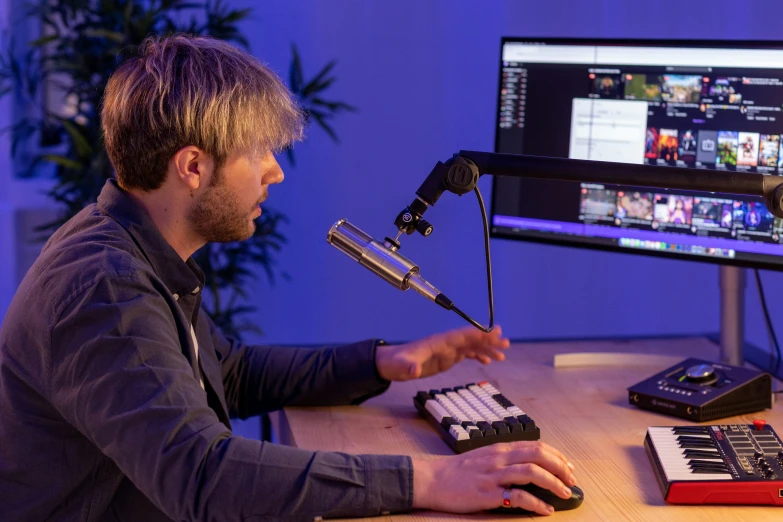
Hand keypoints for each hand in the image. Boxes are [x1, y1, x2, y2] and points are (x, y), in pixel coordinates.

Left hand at [375, 326, 509, 381]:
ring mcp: (447, 350)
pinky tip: (488, 361)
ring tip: (503, 354)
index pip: (461, 335)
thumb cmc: (396, 363)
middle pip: (471, 339)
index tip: (493, 333)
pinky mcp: (446, 357)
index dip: (477, 334)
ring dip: (487, 348)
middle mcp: (445, 343)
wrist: (391, 364)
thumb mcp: (401, 366)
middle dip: (488, 340)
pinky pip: (466, 353)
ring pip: (471, 346)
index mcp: (438, 342)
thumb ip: (408, 367)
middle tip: (505, 342)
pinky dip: (478, 355)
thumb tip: (415, 370)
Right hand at [412, 441, 576, 515]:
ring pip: (532, 473)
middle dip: (560, 467)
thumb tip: (531, 466)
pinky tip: (545, 510)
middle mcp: (499, 458)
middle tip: (572, 480)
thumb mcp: (484, 457)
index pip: (536, 446)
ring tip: (565, 493)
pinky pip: (518, 496)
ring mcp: (493, 475)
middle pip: (538, 455)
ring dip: (554, 483)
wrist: (433, 479)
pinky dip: (536, 503)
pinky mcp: (487, 493)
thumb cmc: (459, 471)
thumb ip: (506, 459)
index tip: (568, 467)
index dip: (557, 456)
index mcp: (500, 448)